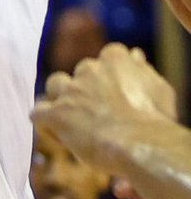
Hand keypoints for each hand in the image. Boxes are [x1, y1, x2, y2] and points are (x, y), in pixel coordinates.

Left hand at [34, 43, 179, 170]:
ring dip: (60, 98)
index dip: (111, 76)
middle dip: (88, 88)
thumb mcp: (160, 89)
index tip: (119, 94)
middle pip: (81, 72)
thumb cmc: (157, 120)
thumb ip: (143, 71)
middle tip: (101, 113)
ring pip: (54, 84)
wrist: (141, 144)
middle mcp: (89, 69)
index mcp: (115, 59)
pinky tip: (59, 136)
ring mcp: (70, 91)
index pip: (108, 57)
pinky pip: (38, 113)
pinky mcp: (56, 113)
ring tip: (72, 119)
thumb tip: (135, 54)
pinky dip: (45, 123)